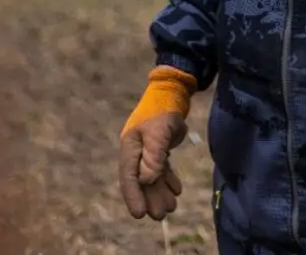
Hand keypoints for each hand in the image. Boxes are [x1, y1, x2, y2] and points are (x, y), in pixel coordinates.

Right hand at [119, 65, 195, 219]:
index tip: (140, 214)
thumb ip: (153, 156)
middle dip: (150, 197)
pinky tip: (176, 189)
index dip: (133, 196)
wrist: (174, 91)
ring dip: (160, 191)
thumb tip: (146, 180)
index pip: (129, 176)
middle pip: (141, 180)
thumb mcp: (159, 132)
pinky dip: (168, 178)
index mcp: (130, 146)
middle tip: (161, 215)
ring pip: (152, 176)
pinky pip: (161, 167)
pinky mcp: (159, 147)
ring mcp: (147, 149)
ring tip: (171, 207)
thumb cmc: (163, 109)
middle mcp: (136, 150)